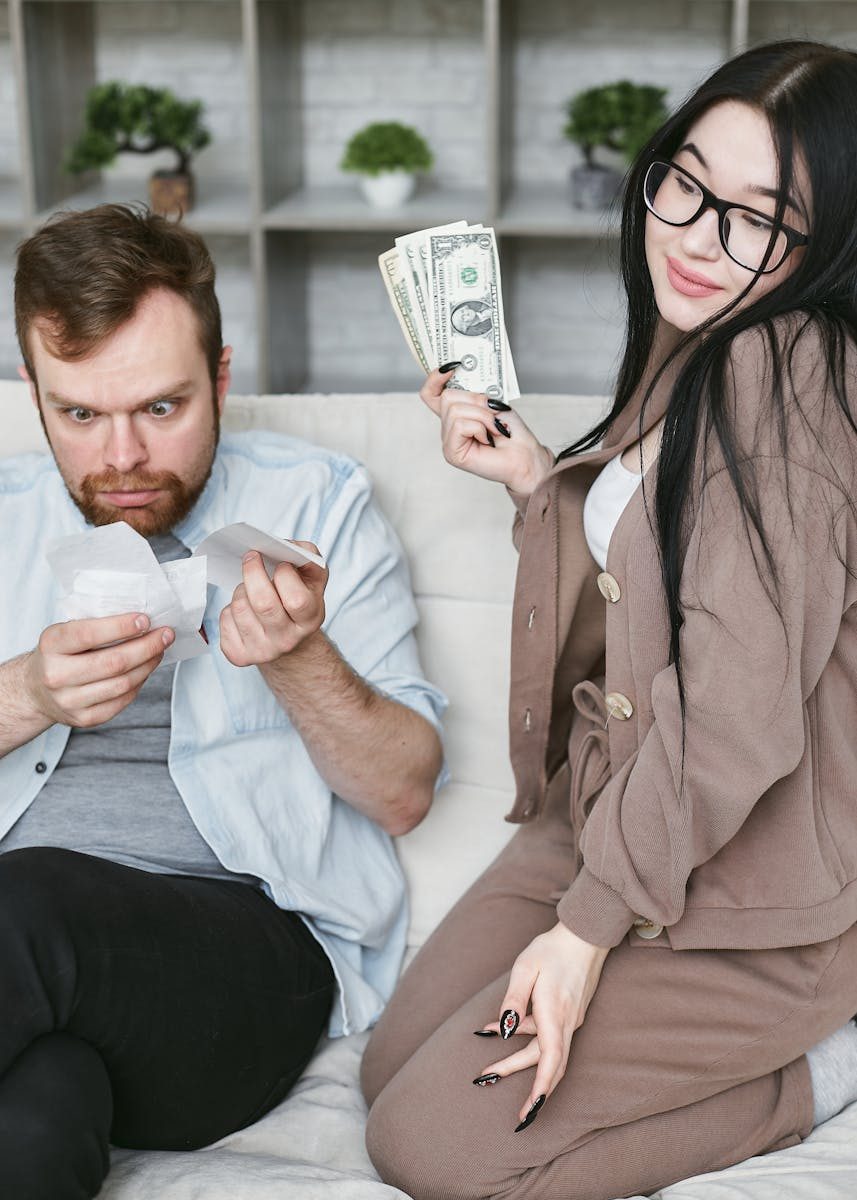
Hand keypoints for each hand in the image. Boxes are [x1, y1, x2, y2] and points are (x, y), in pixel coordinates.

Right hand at [25, 612, 173, 729]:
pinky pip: (122, 701)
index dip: (121, 627)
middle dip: (147, 647)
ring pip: (122, 684)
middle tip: (166, 635)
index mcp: (51, 645)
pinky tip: (145, 670)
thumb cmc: (59, 654)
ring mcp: (69, 701)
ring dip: (148, 665)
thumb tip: (143, 621)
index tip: (146, 620)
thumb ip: (95, 625)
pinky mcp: (83, 719)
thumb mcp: (65, 632)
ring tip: (159, 651)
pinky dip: (139, 683)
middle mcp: (56, 675)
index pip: (88, 634)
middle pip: (114, 662)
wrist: (36, 690)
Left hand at [218, 546, 327, 666]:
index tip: (281, 563)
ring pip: (240, 607)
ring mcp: (262, 651)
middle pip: (263, 604)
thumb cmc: (299, 602)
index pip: (296, 600)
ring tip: (251, 589)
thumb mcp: (314, 579)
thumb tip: (287, 545)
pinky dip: (230, 607)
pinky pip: (224, 619)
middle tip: (252, 556)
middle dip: (253, 572)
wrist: (290, 641)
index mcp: (310, 620)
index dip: (286, 575)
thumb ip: (308, 556)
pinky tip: (244, 609)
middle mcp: (287, 640)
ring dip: (242, 589)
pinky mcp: (239, 655)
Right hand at [419, 366, 553, 495]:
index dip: (435, 378)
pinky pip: (460, 425)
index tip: (453, 366)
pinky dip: (480, 428)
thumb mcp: (493, 403)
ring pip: (455, 410)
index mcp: (456, 413)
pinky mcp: (451, 452)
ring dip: (482, 416)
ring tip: (493, 429)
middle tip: (492, 413)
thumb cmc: (512, 432)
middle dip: (475, 400)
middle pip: (447, 397)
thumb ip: (472, 394)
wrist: (525, 456)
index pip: (430, 393)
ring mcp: (448, 440)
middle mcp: (448, 426)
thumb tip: (457, 381)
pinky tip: (487, 439)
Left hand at [474, 922, 608, 1127]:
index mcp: (554, 1013)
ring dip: (523, 1063)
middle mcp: (567, 1022)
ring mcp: (571, 1019)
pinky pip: (550, 1036)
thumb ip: (513, 1000)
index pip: (550, 1061)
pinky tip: (508, 1030)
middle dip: (525, 1085)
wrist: (586, 934)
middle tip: (493, 1089)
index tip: (530, 1111)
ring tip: (492, 1068)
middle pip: (547, 1063)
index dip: (540, 1089)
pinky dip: (530, 1041)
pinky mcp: (570, 1013)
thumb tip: (502, 1030)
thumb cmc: (552, 948)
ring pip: (549, 1052)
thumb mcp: (525, 968)